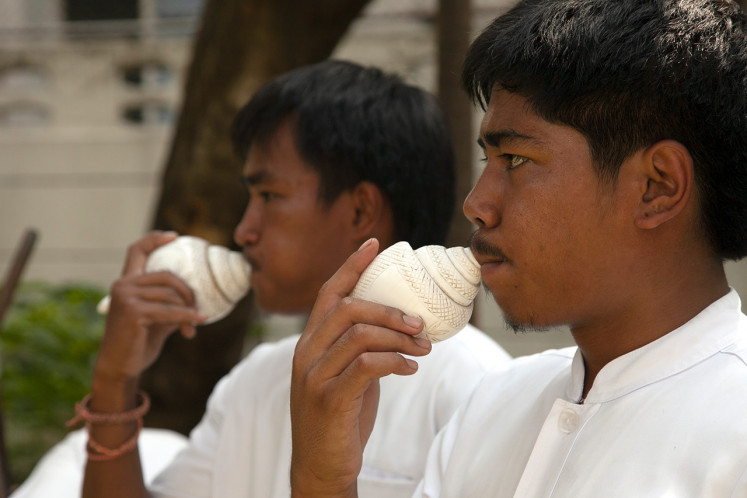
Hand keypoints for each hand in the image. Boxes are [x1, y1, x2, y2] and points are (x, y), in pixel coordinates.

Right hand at [93, 231, 207, 385]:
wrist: (119, 368)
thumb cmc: (137, 343)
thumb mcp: (156, 318)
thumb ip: (169, 303)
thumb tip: (195, 296)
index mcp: (126, 283)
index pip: (137, 250)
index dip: (155, 239)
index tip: (174, 236)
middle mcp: (122, 285)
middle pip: (167, 275)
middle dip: (187, 292)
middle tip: (198, 310)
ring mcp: (125, 297)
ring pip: (170, 294)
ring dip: (188, 311)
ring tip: (193, 327)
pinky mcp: (132, 311)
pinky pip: (169, 311)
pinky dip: (187, 317)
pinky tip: (197, 324)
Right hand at [290, 238, 431, 497]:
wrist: (320, 466)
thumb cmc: (339, 417)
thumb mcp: (346, 375)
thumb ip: (360, 348)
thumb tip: (400, 324)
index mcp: (309, 343)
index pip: (328, 293)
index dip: (351, 266)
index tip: (375, 245)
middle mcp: (306, 353)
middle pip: (349, 308)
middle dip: (390, 309)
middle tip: (420, 321)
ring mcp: (313, 376)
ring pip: (360, 334)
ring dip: (400, 336)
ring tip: (424, 346)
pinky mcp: (329, 399)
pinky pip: (367, 365)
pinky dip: (395, 361)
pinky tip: (411, 368)